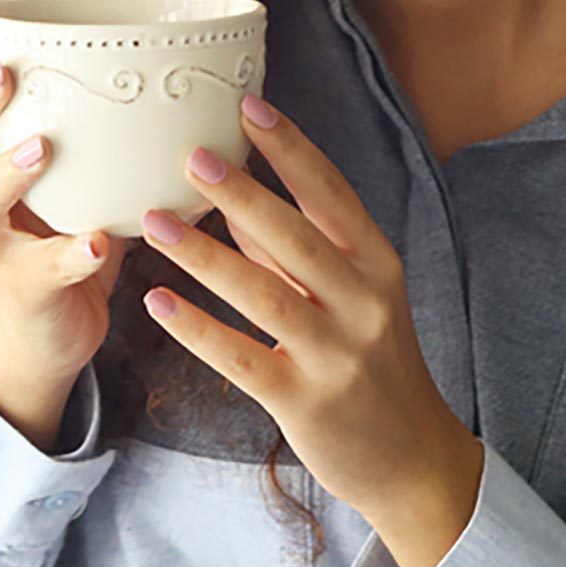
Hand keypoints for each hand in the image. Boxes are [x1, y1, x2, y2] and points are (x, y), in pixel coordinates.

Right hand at [0, 15, 132, 380]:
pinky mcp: (24, 287)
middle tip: (0, 78)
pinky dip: (70, 255)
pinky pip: (41, 270)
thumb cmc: (58, 222)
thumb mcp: (53, 161)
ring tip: (41, 149)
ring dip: (3, 173)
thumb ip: (73, 107)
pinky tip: (96, 242)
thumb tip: (139, 35)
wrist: (50, 328)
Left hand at [135, 94, 478, 523]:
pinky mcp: (306, 402)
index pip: (332, 195)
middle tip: (190, 155)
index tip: (249, 106)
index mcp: (378, 266)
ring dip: (205, 255)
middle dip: (242, 192)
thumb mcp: (351, 297)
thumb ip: (294, 249)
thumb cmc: (372, 363)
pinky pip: (243, 359)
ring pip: (265, 294)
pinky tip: (157, 303)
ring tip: (152, 222)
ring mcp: (337, 355)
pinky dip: (197, 329)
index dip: (292, 148)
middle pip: (298, 237)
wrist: (413, 461)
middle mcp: (364, 304)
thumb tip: (234, 195)